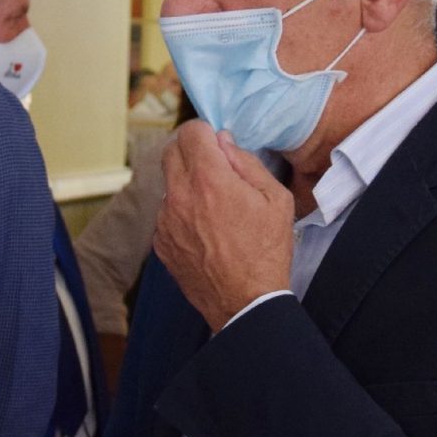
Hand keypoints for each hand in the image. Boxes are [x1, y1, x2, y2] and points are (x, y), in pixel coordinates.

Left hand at [155, 121, 293, 332]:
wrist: (245, 303)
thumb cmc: (266, 252)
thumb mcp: (275, 199)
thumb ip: (246, 163)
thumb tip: (224, 143)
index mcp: (209, 179)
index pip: (191, 132)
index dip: (206, 132)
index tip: (216, 143)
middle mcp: (180, 196)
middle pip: (170, 151)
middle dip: (190, 150)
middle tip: (213, 165)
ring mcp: (165, 221)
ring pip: (169, 185)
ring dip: (186, 185)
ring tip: (214, 208)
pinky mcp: (160, 243)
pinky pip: (167, 214)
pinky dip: (182, 213)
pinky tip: (205, 231)